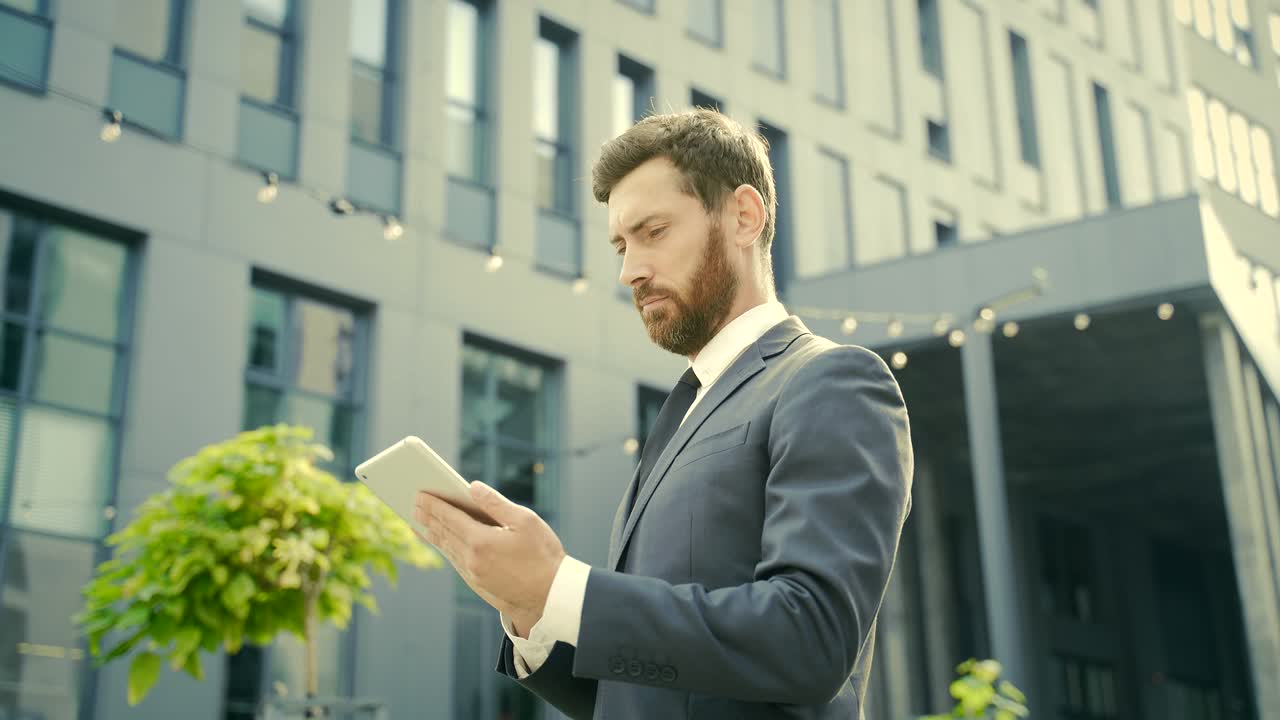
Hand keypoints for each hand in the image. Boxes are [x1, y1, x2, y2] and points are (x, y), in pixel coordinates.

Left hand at [413, 482, 564, 632]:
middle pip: (442, 533)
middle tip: (413, 504)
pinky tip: (442, 544)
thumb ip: (495, 503)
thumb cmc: (543, 556)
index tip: (419, 493)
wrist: (550, 598)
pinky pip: (454, 562)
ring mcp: (472, 574)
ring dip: (431, 534)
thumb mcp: (525, 521)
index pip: (449, 517)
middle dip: (426, 518)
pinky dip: (444, 549)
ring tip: (419, 523)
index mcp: (480, 540)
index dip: (433, 504)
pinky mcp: (477, 585)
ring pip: (446, 549)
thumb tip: (472, 487)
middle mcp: (470, 559)